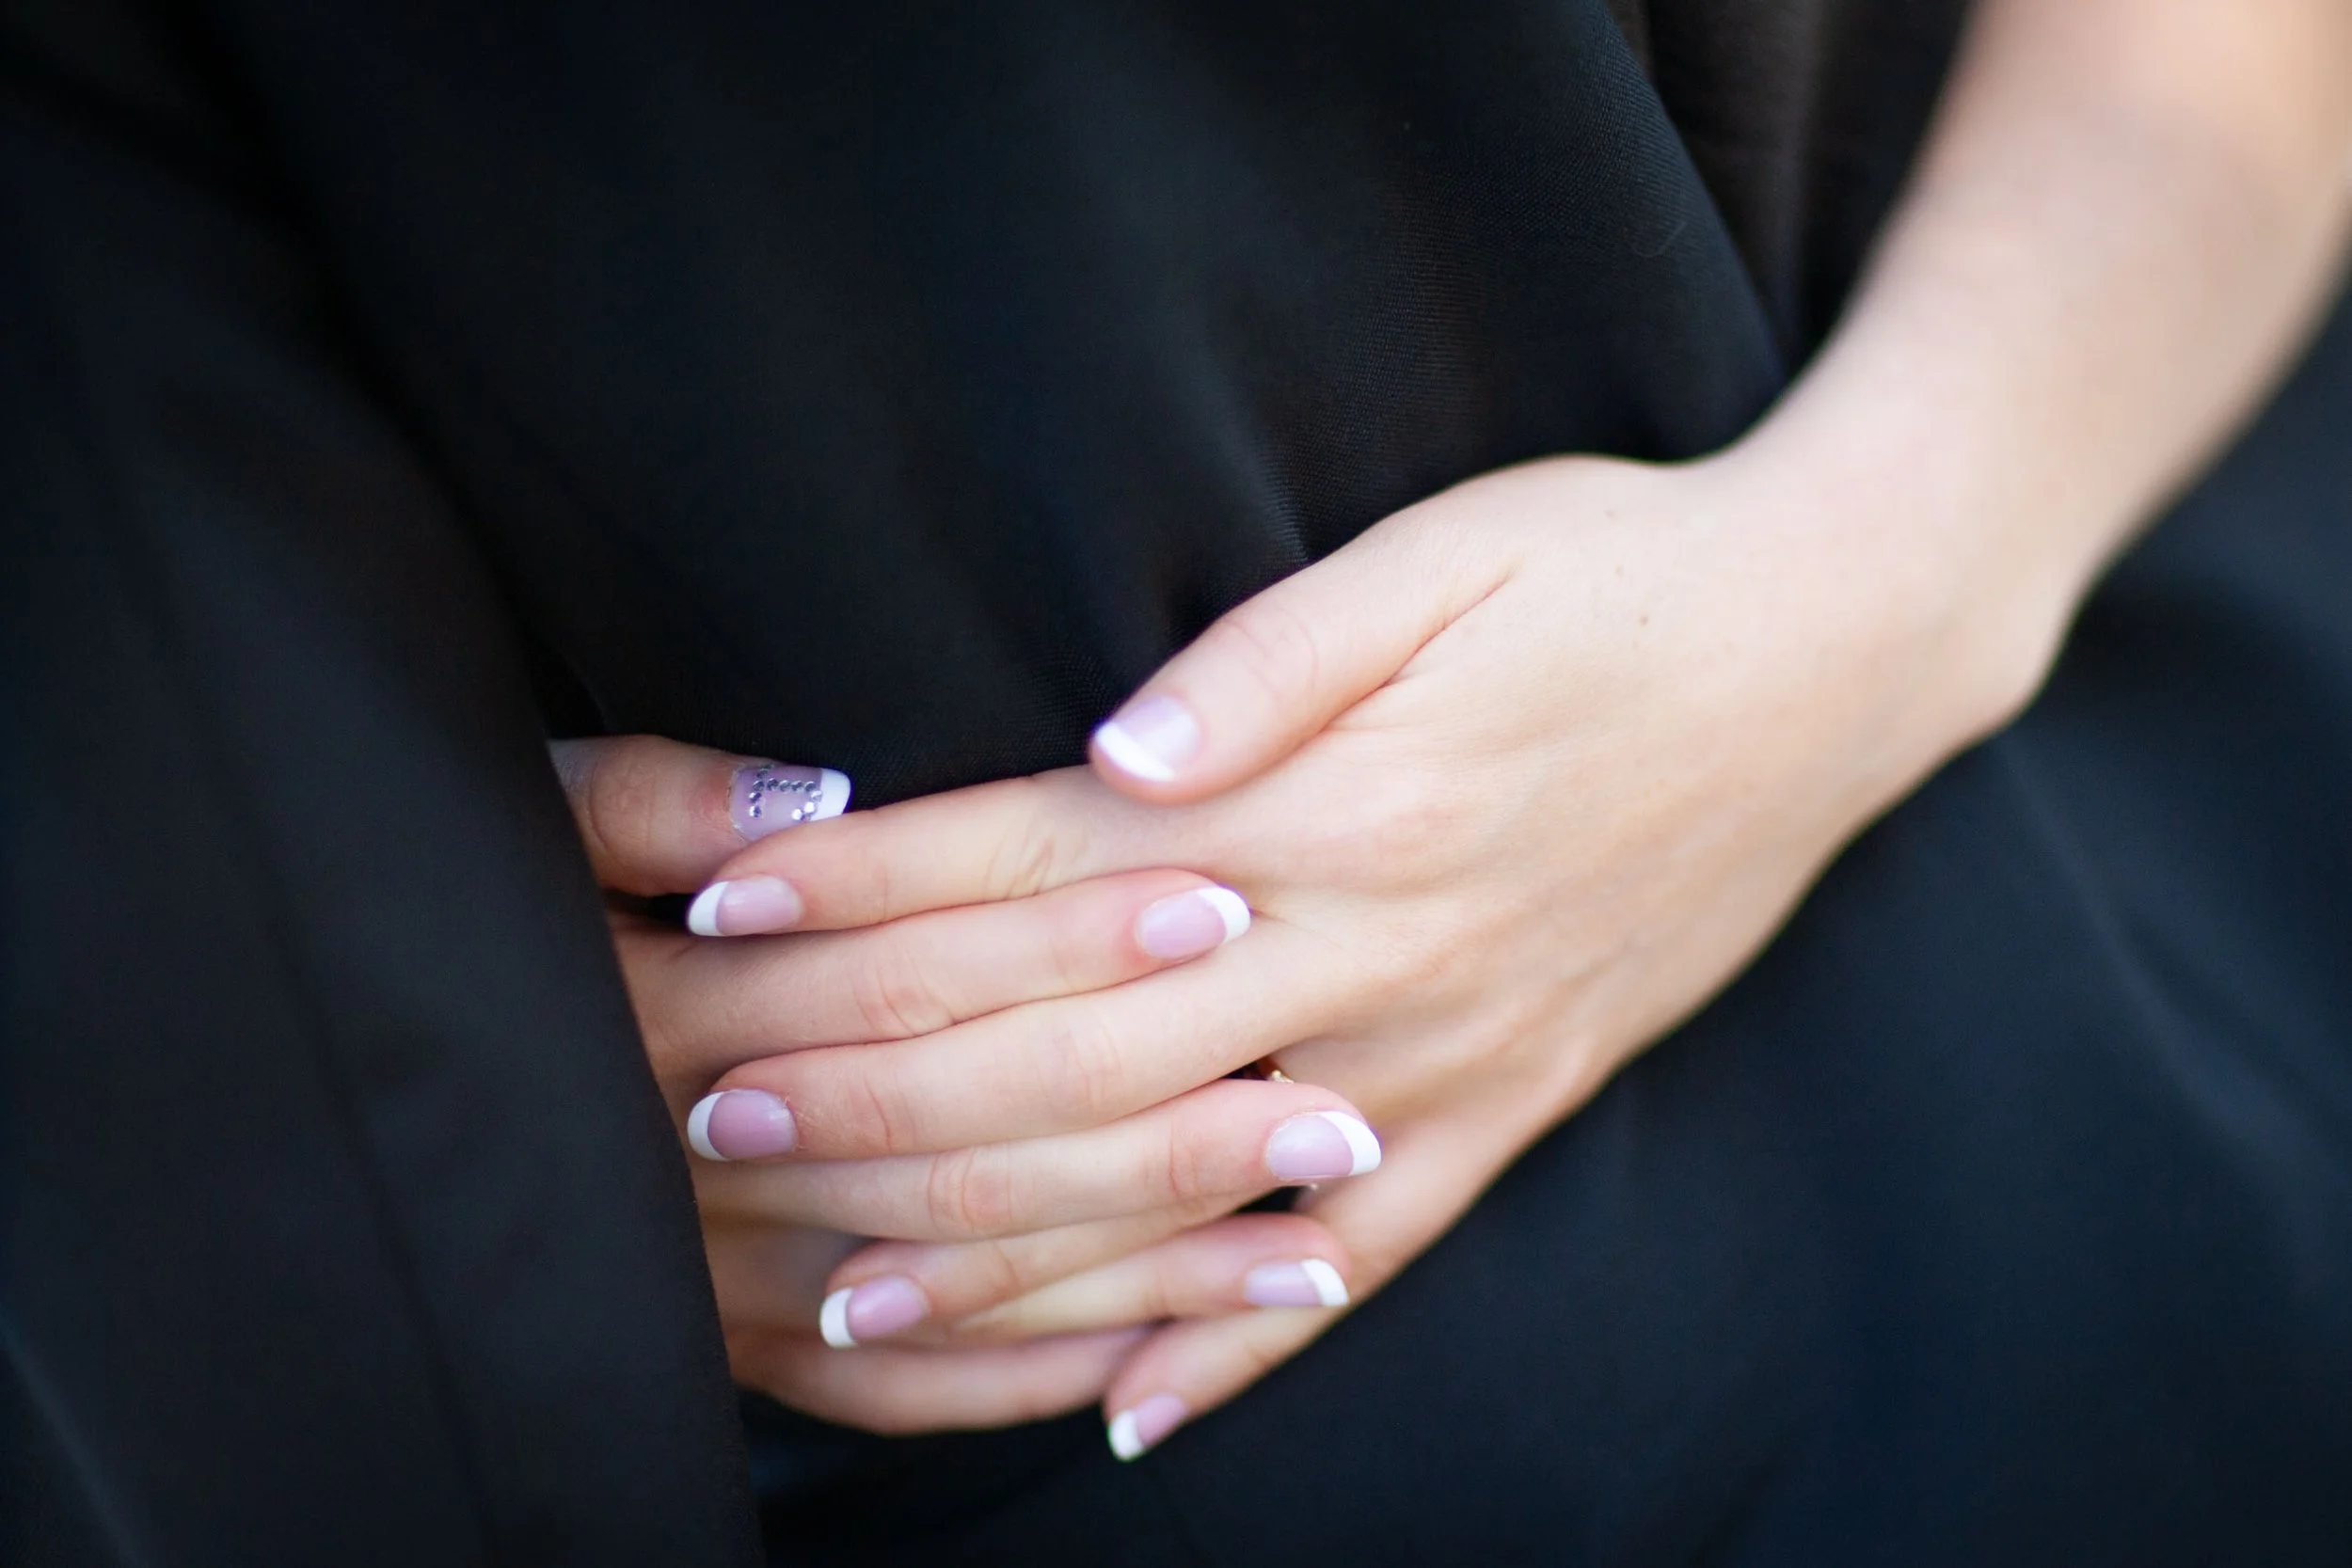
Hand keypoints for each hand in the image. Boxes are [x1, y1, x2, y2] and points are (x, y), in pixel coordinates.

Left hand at [687, 434, 2046, 1453]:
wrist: (1835, 652)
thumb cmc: (1614, 574)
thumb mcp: (1445, 551)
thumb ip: (1268, 658)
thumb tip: (1108, 757)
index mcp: (1338, 803)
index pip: (1046, 868)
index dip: (874, 894)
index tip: (724, 914)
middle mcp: (1380, 954)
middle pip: (1081, 1053)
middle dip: (882, 1092)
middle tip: (716, 1127)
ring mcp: (1451, 1055)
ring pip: (1195, 1193)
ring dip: (1011, 1252)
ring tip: (852, 1299)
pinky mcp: (1514, 1107)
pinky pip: (1362, 1263)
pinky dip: (1242, 1346)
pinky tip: (1131, 1411)